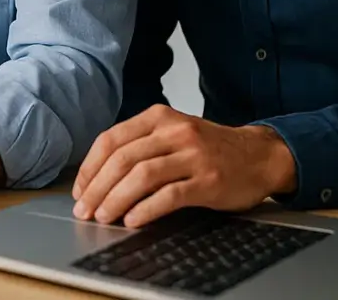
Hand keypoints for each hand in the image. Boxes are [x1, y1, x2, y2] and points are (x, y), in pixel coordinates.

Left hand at [71, 105, 296, 227]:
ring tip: (104, 217)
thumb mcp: (172, 134)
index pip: (111, 140)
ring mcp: (192, 155)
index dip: (90, 167)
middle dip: (97, 187)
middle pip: (122, 158)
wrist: (259, 155)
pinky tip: (133, 220)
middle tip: (85, 209)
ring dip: (116, 199)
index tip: (79, 190)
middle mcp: (174, 131)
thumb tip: (97, 178)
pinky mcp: (208, 180)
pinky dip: (146, 209)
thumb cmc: (209, 149)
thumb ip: (140, 146)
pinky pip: (169, 195)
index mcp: (158, 117)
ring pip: (142, 175)